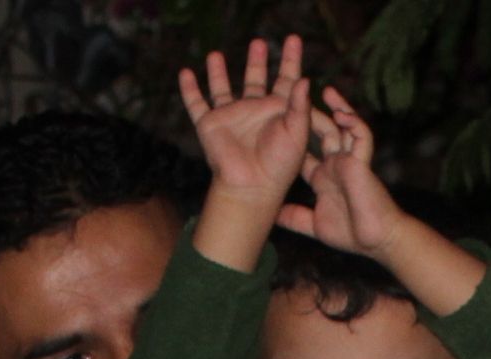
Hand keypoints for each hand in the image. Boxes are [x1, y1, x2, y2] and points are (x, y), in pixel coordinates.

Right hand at [179, 36, 310, 212]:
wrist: (252, 187)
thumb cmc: (279, 166)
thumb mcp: (296, 133)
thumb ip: (300, 106)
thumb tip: (305, 79)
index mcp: (278, 113)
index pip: (286, 80)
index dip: (291, 60)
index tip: (293, 40)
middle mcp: (254, 112)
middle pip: (255, 80)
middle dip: (257, 61)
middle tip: (259, 42)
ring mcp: (232, 117)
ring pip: (223, 89)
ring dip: (219, 73)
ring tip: (215, 54)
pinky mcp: (210, 125)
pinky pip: (196, 104)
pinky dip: (189, 90)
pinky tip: (185, 73)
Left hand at [278, 88, 402, 256]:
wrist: (376, 242)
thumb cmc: (350, 236)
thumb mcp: (312, 225)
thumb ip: (294, 217)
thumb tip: (272, 215)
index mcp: (324, 177)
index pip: (305, 151)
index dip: (293, 138)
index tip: (275, 125)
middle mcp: (336, 165)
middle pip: (323, 133)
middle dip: (312, 115)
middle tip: (298, 98)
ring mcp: (350, 162)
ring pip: (344, 127)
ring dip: (338, 108)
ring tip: (327, 91)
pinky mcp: (363, 163)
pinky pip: (361, 136)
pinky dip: (353, 123)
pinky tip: (342, 113)